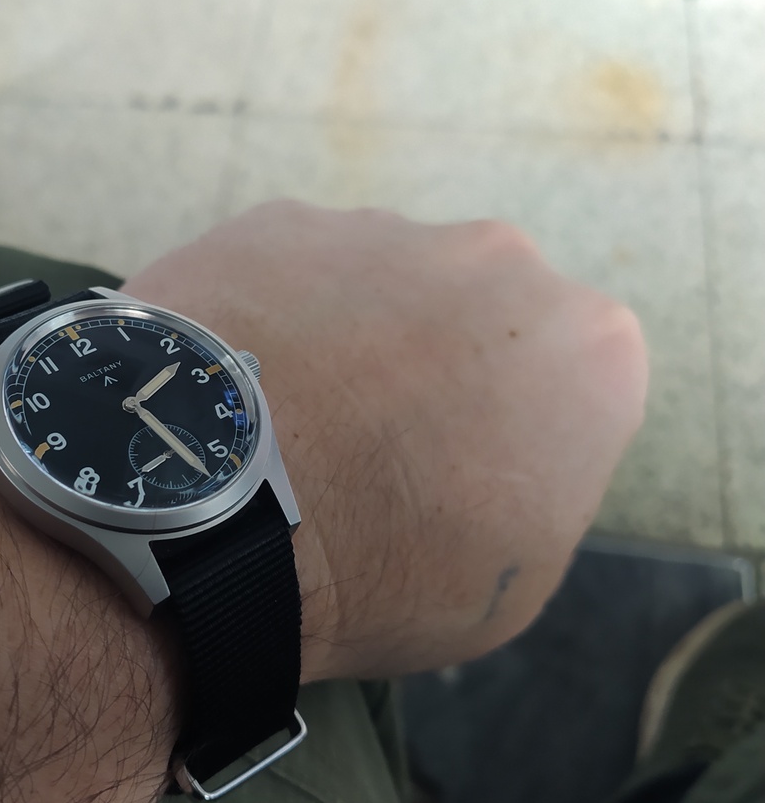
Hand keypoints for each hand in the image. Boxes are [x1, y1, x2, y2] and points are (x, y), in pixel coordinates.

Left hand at [123, 201, 647, 680]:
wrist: (212, 510)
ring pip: (382, 286)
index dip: (510, 437)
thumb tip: (493, 452)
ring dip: (351, 336)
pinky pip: (292, 273)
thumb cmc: (381, 566)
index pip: (571, 386)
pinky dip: (273, 315)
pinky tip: (237, 380)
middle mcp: (500, 260)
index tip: (456, 478)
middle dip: (437, 369)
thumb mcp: (510, 582)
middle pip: (478, 319)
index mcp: (591, 346)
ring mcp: (383, 228)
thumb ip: (538, 487)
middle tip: (369, 444)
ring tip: (289, 417)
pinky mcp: (279, 221)